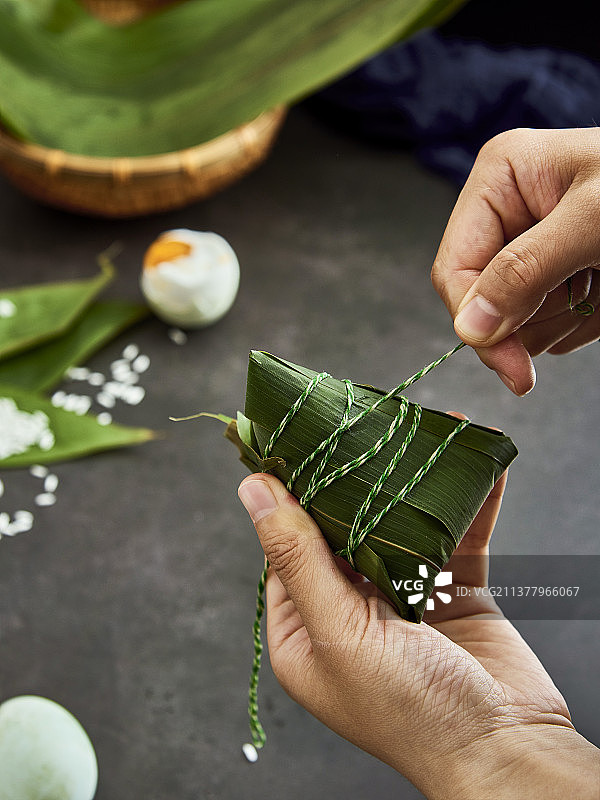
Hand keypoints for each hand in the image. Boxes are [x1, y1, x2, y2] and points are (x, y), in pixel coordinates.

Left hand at [238, 469, 598, 798]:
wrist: (508, 752)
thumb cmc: (412, 709)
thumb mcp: (341, 632)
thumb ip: (298, 557)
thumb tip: (252, 490)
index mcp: (307, 633)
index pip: (287, 550)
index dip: (292, 499)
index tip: (300, 445)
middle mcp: (350, 616)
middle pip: (345, 532)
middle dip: (359, 482)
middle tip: (365, 425)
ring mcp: (404, 603)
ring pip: (400, 529)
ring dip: (416, 485)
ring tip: (426, 433)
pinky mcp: (453, 594)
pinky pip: (455, 539)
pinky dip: (467, 505)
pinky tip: (477, 470)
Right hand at [431, 127, 599, 395]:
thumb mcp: (595, 221)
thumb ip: (526, 270)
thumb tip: (471, 327)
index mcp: (500, 181)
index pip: (455, 269)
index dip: (477, 322)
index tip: (513, 368)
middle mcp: (507, 215)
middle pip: (482, 301)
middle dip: (532, 317)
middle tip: (584, 299)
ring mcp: (530, 249)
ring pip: (514, 322)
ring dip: (564, 319)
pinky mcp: (553, 276)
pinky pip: (546, 326)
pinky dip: (581, 321)